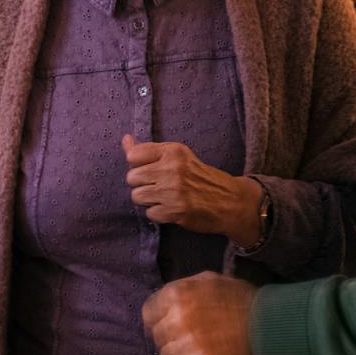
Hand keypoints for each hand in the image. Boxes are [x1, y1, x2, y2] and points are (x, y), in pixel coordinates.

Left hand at [123, 135, 261, 241]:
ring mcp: (173, 191)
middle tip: (159, 186)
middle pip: (132, 177)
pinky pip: (149, 213)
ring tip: (164, 198)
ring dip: (148, 200)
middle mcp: (172, 169)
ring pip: (136, 196)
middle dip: (142, 184)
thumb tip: (125, 140)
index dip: (138, 165)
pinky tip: (171, 209)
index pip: (133, 155)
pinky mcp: (175, 211)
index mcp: (173, 151)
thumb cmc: (201, 177)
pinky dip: (158, 214)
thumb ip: (149, 151)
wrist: (230, 201)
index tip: (151, 170)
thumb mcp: (178, 157)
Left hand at [142, 272, 258, 354]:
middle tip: (191, 340)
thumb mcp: (213, 280)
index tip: (168, 326)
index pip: (149, 313)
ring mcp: (190, 346)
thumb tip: (163, 302)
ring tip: (201, 353)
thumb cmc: (243, 301)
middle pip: (159, 337)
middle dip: (172, 338)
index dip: (158, 321)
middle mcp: (179, 320)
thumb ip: (185, 289)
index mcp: (177, 295)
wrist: (275, 327)